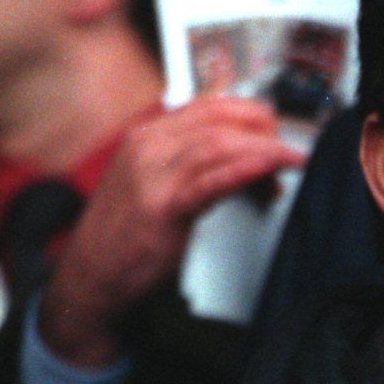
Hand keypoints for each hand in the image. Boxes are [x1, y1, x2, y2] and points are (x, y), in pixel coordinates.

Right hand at [39, 97, 306, 366]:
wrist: (92, 277)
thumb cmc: (127, 237)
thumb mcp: (154, 185)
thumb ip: (189, 165)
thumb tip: (239, 157)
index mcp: (146, 135)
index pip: (208, 105)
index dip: (250, 115)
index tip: (274, 132)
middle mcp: (147, 147)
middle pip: (219, 119)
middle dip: (262, 132)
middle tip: (287, 153)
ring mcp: (153, 175)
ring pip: (219, 144)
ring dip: (264, 151)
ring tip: (290, 162)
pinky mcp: (163, 207)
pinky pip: (212, 179)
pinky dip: (247, 169)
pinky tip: (270, 169)